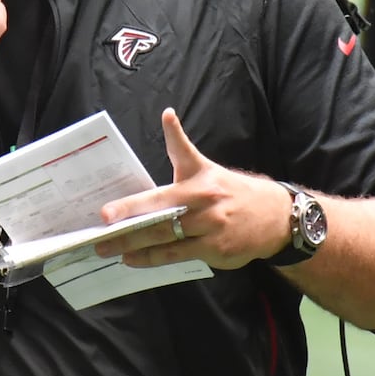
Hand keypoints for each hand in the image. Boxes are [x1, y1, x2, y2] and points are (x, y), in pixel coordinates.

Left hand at [95, 108, 293, 268]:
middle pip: (159, 224)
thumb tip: (166, 115)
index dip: (132, 205)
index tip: (107, 213)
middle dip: (127, 234)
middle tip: (100, 241)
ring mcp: (212, 232)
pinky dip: (156, 260)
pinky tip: (138, 261)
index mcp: (198, 184)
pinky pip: (181, 257)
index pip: (159, 196)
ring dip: (137, 251)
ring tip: (114, 253)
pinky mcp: (218, 252)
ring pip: (168, 245)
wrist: (274, 215)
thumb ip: (180, 146)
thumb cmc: (229, 190)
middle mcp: (205, 207)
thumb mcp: (204, 165)